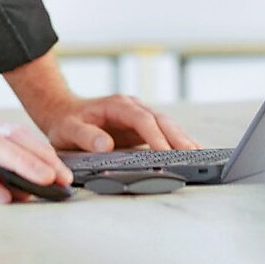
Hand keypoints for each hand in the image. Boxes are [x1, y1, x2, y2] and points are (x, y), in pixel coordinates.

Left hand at [4, 51, 200, 151]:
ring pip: (167, 126)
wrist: (63, 112)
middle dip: (178, 137)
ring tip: (201, 158)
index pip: (141, 119)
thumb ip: (85, 136)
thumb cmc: (66, 122)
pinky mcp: (142, 128)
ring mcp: (139, 116)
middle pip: (161, 120)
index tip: (165, 153)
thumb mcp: (68, 129)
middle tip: (195, 157)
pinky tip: (192, 155)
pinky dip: (178, 143)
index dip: (154, 136)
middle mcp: (132, 107)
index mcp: (117, 105)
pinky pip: (164, 134)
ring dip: (183, 140)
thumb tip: (106, 145)